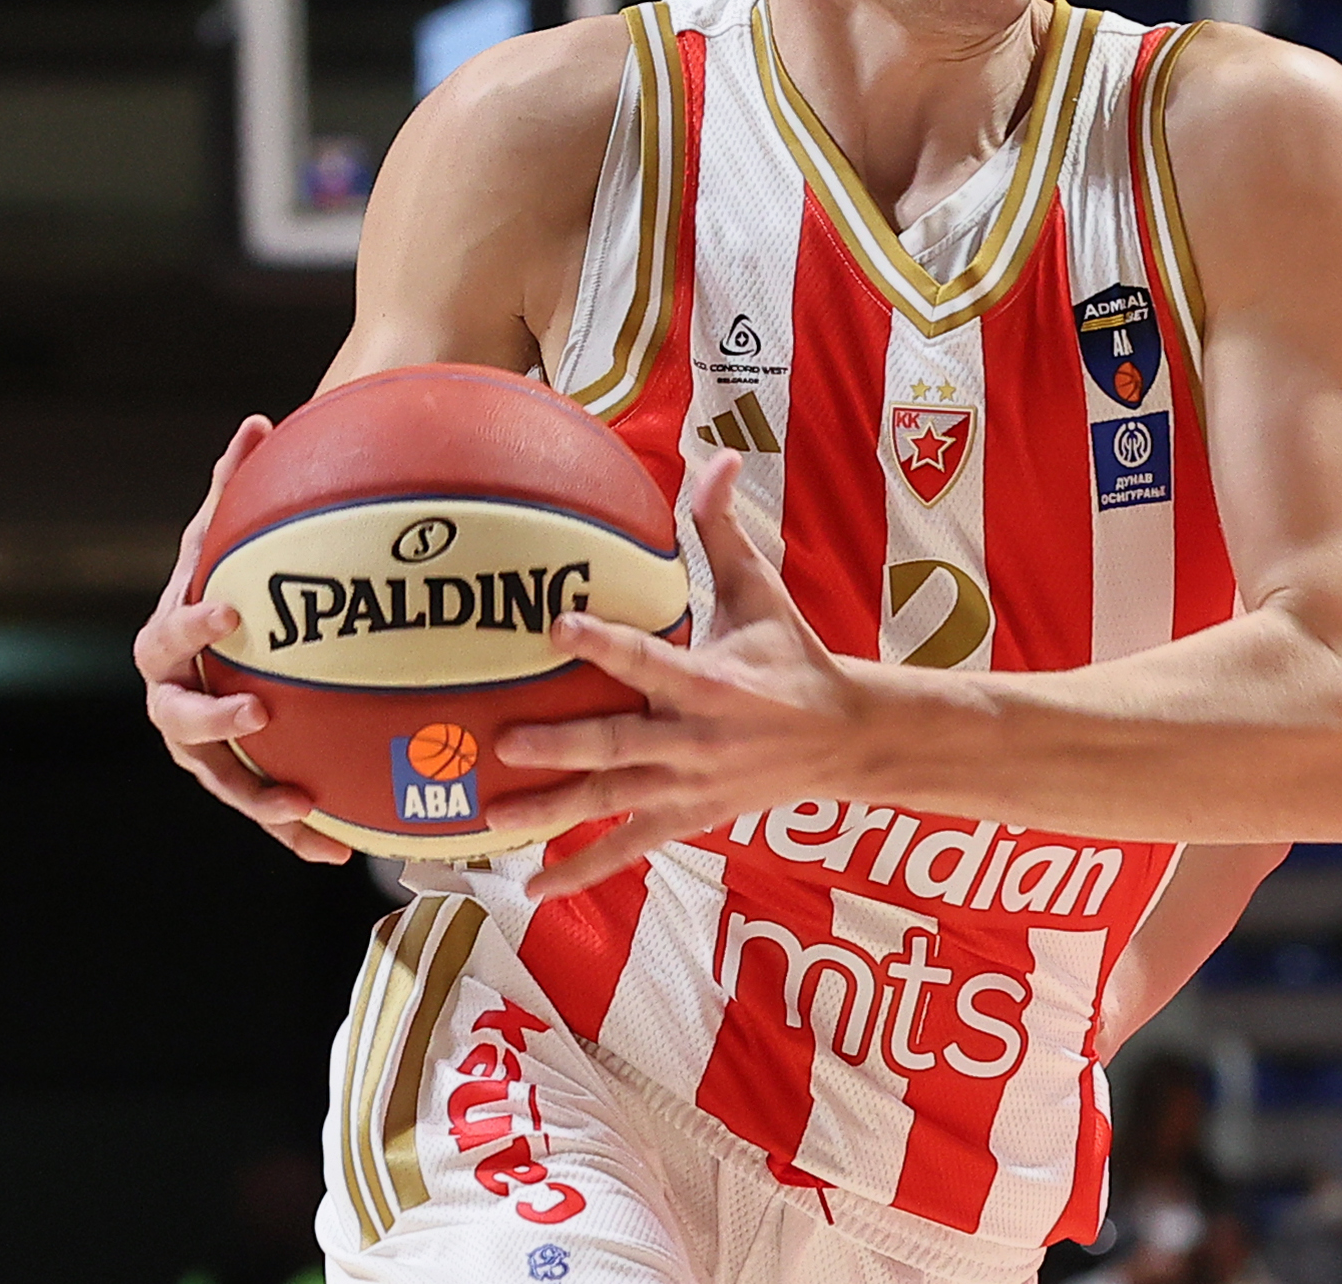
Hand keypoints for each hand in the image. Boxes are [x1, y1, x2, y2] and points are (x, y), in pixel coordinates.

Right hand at [134, 415, 352, 863]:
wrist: (232, 636)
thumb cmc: (237, 577)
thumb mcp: (239, 533)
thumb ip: (241, 488)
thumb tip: (256, 423)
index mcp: (174, 637)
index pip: (170, 632)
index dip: (194, 623)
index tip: (233, 612)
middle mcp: (176, 696)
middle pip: (175, 718)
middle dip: (210, 721)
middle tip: (255, 712)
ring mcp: (205, 743)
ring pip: (218, 778)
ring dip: (255, 796)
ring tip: (299, 808)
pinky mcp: (241, 776)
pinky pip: (265, 807)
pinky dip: (298, 829)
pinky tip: (344, 849)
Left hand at [492, 451, 872, 898]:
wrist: (845, 739)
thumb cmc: (793, 656)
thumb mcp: (761, 592)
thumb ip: (723, 530)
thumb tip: (714, 454)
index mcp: (711, 681)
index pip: (648, 659)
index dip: (603, 643)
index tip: (555, 625)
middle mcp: (694, 738)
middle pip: (619, 744)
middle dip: (563, 744)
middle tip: (505, 738)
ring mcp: (688, 785)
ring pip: (612, 802)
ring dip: (553, 810)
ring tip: (495, 815)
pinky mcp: (688, 817)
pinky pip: (628, 847)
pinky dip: (582, 872)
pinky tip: (532, 888)